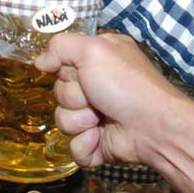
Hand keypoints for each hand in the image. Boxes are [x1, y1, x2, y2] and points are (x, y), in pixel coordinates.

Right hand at [35, 32, 182, 166]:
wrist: (153, 126)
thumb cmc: (127, 83)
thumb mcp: (93, 49)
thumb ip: (60, 46)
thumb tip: (40, 61)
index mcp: (98, 60)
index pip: (62, 64)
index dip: (66, 71)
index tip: (79, 72)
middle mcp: (97, 86)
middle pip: (59, 92)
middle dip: (74, 97)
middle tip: (95, 97)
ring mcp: (97, 116)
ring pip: (63, 120)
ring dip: (79, 121)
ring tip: (100, 119)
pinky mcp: (97, 143)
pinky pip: (73, 146)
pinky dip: (85, 144)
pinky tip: (99, 137)